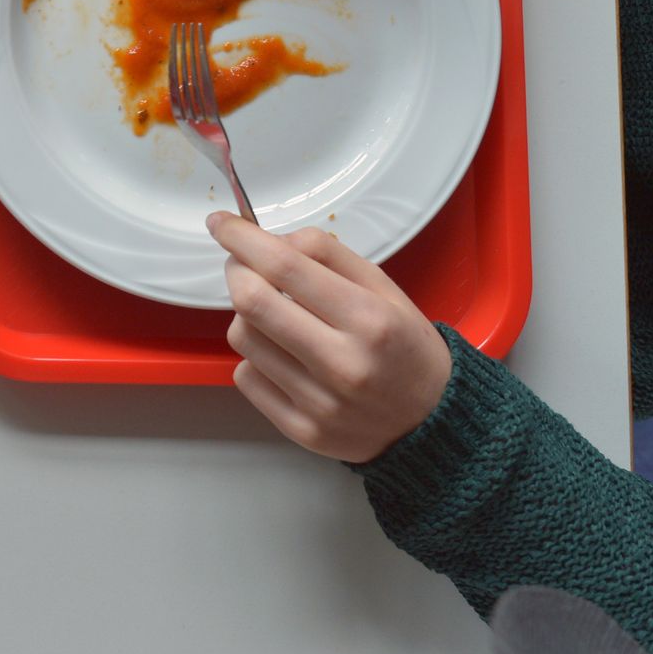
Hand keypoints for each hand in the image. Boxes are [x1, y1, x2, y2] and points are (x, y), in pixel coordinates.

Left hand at [208, 211, 450, 462]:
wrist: (432, 422)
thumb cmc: (405, 346)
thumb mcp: (384, 288)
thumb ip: (328, 254)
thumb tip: (273, 240)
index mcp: (369, 319)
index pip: (284, 267)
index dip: (242, 239)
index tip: (221, 223)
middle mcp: (342, 363)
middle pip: (251, 302)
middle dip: (236, 271)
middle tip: (243, 265)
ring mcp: (318, 403)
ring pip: (242, 338)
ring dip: (247, 315)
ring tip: (275, 314)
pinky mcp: (301, 430)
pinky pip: (246, 377)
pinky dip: (255, 356)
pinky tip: (283, 354)